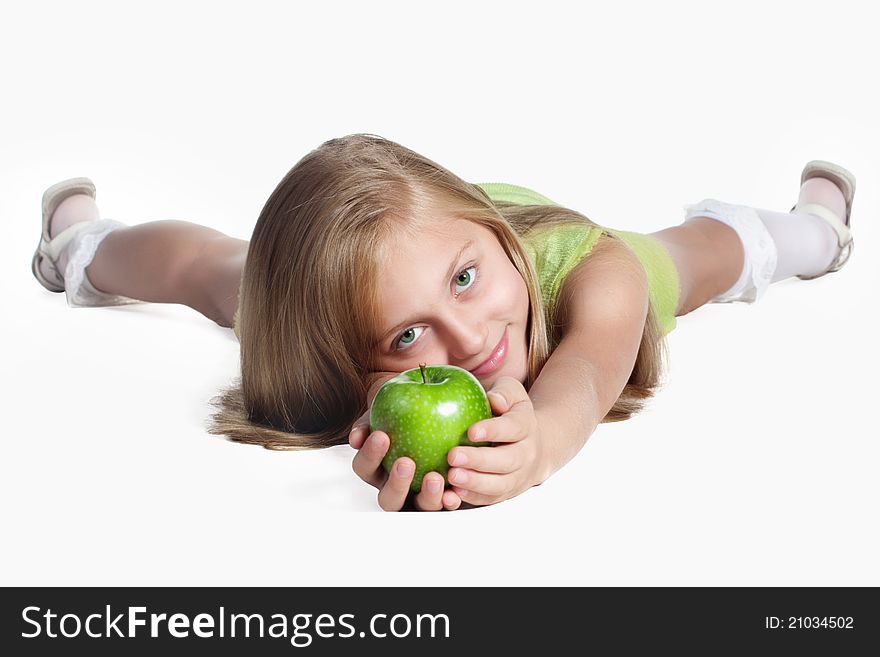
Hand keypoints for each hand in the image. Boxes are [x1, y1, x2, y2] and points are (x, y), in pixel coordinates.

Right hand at [348, 372, 462, 511]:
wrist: (429, 410)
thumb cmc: (400, 408)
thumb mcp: (384, 409)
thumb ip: (368, 422)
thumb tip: (355, 438)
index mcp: (374, 469)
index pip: (364, 467)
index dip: (370, 455)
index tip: (382, 435)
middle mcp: (394, 488)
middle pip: (388, 499)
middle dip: (396, 484)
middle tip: (406, 462)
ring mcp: (418, 496)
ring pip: (418, 508)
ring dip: (427, 497)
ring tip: (435, 478)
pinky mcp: (442, 496)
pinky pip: (446, 504)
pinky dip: (450, 500)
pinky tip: (455, 492)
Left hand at [445, 376, 545, 506]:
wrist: (533, 447)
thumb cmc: (511, 414)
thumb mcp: (512, 393)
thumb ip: (504, 392)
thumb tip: (494, 399)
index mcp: (526, 426)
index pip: (513, 428)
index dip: (493, 430)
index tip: (471, 431)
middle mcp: (526, 454)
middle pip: (507, 460)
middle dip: (479, 460)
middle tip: (453, 456)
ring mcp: (518, 476)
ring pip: (500, 484)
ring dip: (475, 483)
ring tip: (452, 476)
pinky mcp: (506, 492)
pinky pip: (490, 499)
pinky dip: (472, 498)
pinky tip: (453, 493)